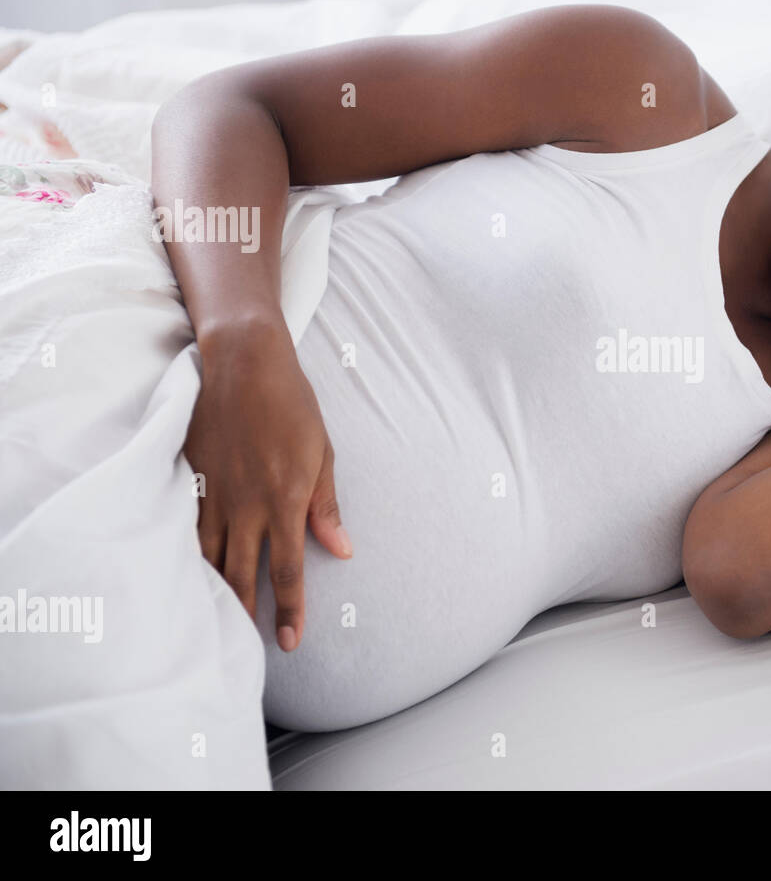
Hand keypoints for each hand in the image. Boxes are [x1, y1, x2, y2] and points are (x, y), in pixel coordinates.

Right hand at [186, 319, 351, 650]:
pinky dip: (189, 561)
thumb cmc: (291, 404)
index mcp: (287, 499)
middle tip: (252, 651)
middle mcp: (247, 505)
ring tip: (218, 627)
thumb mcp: (322, 453)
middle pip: (244, 576)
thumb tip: (342, 551)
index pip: (289, 571)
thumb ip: (326, 507)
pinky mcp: (189, 481)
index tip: (291, 642)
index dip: (291, 610)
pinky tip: (189, 581)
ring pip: (210, 561)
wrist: (242, 362)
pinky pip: (186, 533)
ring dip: (216, 595)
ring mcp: (213, 495)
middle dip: (248, 617)